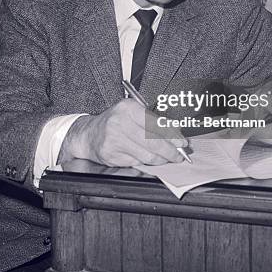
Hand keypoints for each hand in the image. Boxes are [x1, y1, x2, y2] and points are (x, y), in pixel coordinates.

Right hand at [59, 98, 189, 166]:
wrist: (89, 134)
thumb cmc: (115, 121)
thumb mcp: (133, 112)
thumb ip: (153, 121)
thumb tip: (175, 135)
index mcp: (128, 108)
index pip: (156, 124)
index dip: (172, 136)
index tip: (182, 143)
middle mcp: (120, 122)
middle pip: (154, 143)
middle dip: (170, 152)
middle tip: (178, 155)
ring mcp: (115, 140)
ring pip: (147, 156)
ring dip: (160, 160)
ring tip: (165, 158)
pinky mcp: (112, 155)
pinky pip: (137, 162)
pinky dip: (146, 163)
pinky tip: (148, 159)